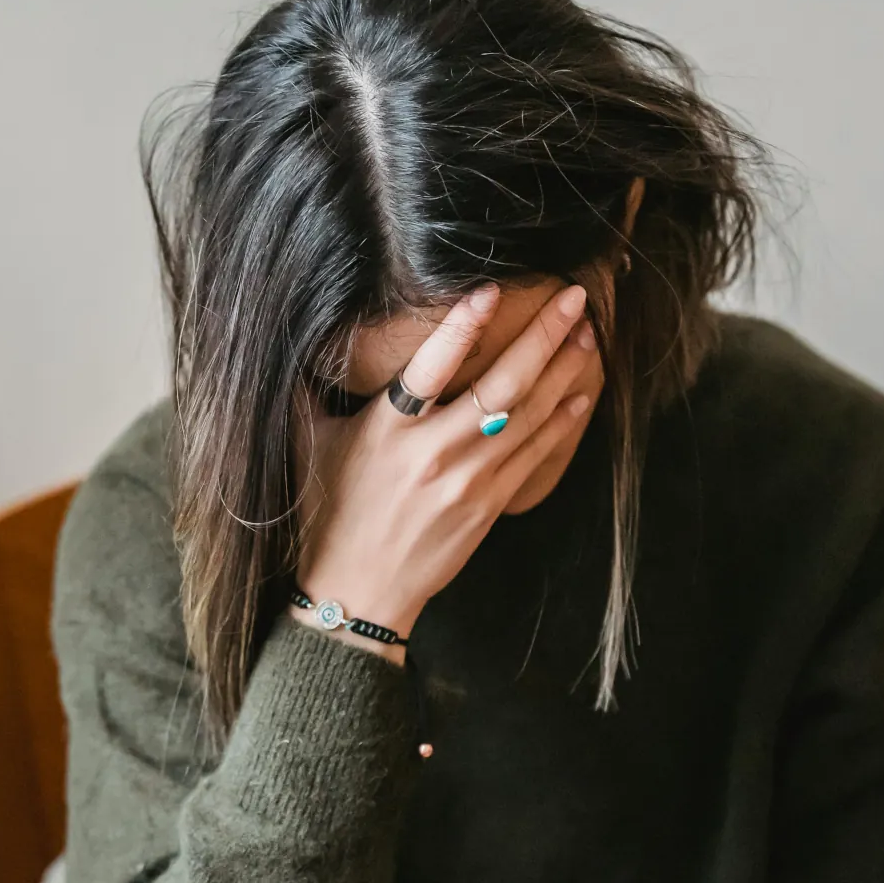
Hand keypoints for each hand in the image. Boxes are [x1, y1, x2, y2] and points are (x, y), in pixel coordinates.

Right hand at [292, 283, 598, 662]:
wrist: (357, 592)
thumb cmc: (327, 514)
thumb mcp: (307, 444)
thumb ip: (307, 390)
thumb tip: (298, 337)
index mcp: (387, 431)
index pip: (429, 367)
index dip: (461, 327)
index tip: (490, 290)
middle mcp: (433, 453)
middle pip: (502, 385)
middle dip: (543, 336)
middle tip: (575, 298)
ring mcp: (467, 481)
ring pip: (528, 414)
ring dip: (562, 370)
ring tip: (585, 333)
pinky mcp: (489, 505)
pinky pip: (534, 454)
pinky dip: (561, 421)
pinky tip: (581, 393)